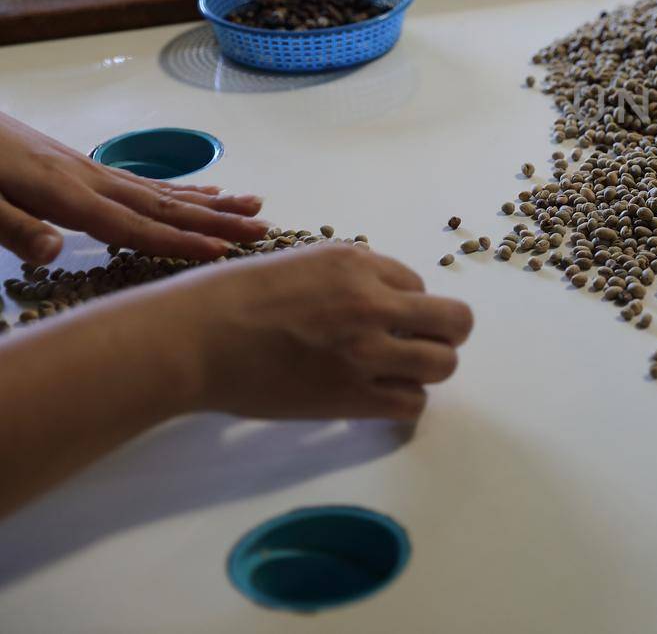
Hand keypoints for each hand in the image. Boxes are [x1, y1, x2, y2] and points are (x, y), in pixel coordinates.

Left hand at [0, 112, 265, 265]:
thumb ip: (10, 227)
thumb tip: (50, 255)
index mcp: (64, 194)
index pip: (133, 225)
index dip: (178, 242)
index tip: (223, 252)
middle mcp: (88, 180)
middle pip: (163, 204)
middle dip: (217, 219)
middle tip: (265, 228)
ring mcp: (87, 171)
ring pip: (160, 190)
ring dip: (209, 202)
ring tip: (252, 205)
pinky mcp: (79, 168)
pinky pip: (142, 182)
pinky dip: (179, 189)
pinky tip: (201, 192)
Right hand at [169, 242, 473, 419]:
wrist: (192, 339)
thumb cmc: (230, 298)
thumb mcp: (299, 263)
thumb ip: (345, 278)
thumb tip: (379, 298)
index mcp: (356, 262)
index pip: (417, 282)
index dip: (403, 303)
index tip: (379, 318)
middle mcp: (371, 301)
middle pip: (454, 320)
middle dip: (444, 333)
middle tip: (419, 345)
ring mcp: (366, 349)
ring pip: (443, 364)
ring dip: (428, 369)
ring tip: (401, 374)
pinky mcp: (352, 394)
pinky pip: (412, 403)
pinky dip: (405, 403)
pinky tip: (383, 398)